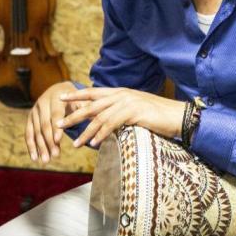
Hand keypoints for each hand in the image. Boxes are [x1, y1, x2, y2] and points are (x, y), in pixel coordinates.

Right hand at [24, 81, 79, 163]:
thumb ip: (86, 110)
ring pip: (36, 131)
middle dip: (48, 141)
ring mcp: (34, 110)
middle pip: (44, 124)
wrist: (59, 90)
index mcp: (56, 97)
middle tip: (54, 156)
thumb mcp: (81, 101)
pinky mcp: (30, 118)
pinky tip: (35, 158)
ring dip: (40, 146)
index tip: (57, 141)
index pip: (55, 114)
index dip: (56, 127)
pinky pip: (29, 133)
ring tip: (46, 161)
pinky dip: (31, 146)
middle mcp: (42, 102)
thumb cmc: (75, 99)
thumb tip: (96, 121)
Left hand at [57, 87, 186, 147]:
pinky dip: (101, 134)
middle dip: (73, 115)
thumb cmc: (158, 116)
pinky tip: (94, 144)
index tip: (61, 98)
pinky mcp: (134, 112)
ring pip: (100, 117)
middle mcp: (122, 94)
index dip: (77, 95)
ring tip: (75, 144)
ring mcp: (128, 102)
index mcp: (121, 92)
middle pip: (91, 104)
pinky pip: (112, 123)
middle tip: (57, 124)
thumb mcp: (136, 111)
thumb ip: (120, 113)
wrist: (177, 116)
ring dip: (85, 132)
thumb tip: (107, 123)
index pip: (94, 92)